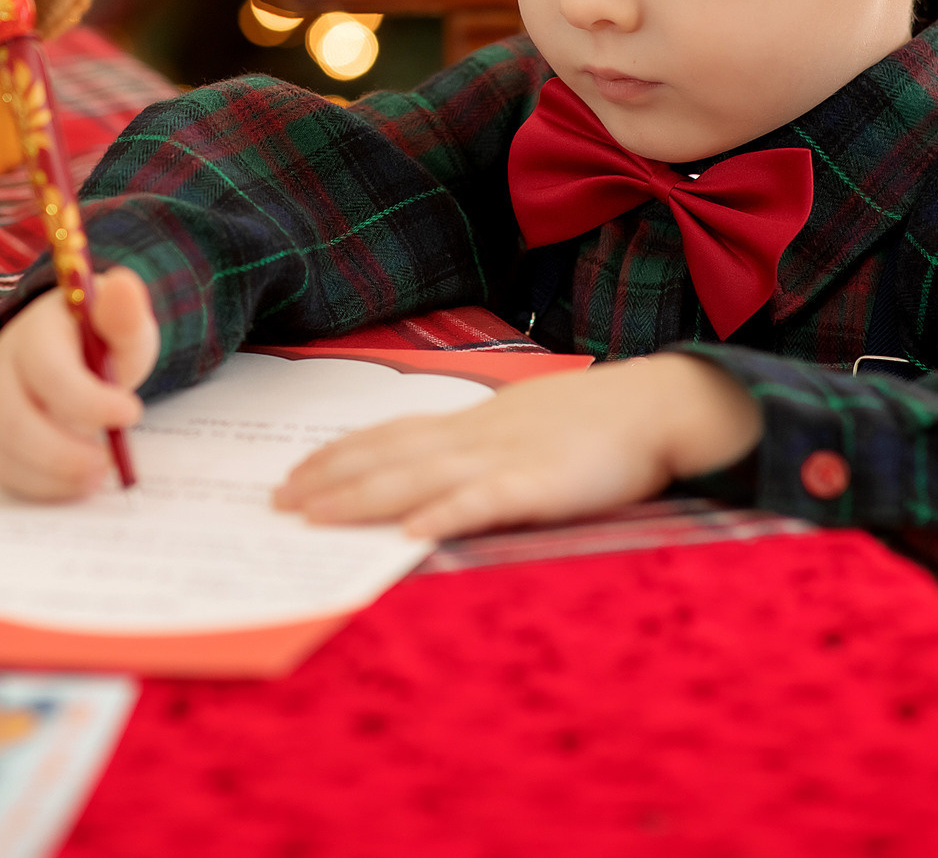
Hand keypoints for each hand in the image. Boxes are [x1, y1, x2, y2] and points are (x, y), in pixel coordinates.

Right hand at [0, 268, 158, 499]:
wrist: (71, 345)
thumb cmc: (98, 334)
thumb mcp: (120, 320)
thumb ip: (124, 313)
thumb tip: (126, 288)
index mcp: (34, 333)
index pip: (49, 370)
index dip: (88, 399)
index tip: (132, 412)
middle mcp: (3, 369)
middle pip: (14, 418)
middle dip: (62, 451)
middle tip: (108, 465)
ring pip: (4, 448)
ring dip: (52, 474)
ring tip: (97, 477)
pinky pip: (4, 468)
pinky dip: (40, 486)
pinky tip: (76, 485)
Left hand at [272, 354, 762, 540]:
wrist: (660, 405)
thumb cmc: (597, 420)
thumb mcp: (526, 424)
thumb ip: (483, 444)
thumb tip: (440, 465)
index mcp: (472, 422)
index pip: (388, 434)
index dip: (338, 454)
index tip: (294, 473)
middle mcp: (475, 436)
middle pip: (386, 456)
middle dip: (327, 480)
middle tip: (276, 502)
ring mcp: (504, 458)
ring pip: (416, 478)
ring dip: (359, 498)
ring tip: (313, 517)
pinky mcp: (539, 485)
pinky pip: (482, 502)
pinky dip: (443, 515)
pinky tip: (411, 533)